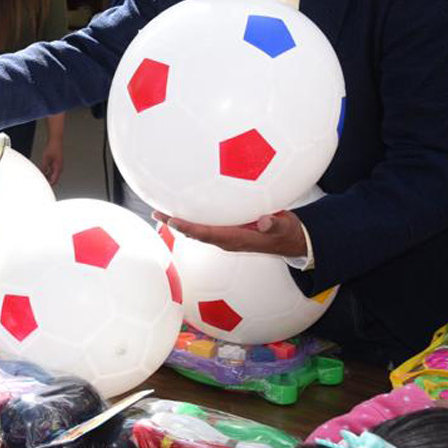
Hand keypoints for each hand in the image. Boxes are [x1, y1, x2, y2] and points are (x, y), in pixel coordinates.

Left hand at [39, 139, 63, 185]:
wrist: (56, 141)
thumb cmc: (52, 148)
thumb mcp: (46, 158)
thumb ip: (43, 167)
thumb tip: (40, 174)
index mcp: (58, 168)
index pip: (54, 181)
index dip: (48, 184)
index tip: (41, 184)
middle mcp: (59, 168)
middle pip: (53, 179)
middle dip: (47, 181)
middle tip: (39, 181)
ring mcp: (58, 166)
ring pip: (53, 176)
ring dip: (47, 177)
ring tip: (39, 177)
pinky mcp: (56, 164)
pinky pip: (52, 171)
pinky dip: (47, 173)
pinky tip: (41, 171)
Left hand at [157, 209, 307, 257]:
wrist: (291, 241)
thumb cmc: (287, 232)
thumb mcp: (284, 227)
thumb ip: (275, 224)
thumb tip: (265, 221)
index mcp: (236, 239)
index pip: (207, 234)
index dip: (189, 228)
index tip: (172, 220)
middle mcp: (227, 239)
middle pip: (195, 232)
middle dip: (176, 224)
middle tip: (156, 211)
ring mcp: (226, 236)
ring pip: (198, 229)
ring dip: (181, 221)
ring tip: (162, 209)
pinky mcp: (229, 230)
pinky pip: (206, 225)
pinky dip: (193, 218)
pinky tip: (185, 206)